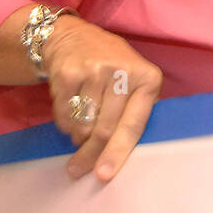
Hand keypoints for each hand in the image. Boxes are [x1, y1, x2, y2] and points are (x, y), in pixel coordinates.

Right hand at [40, 16, 162, 182]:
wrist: (72, 36)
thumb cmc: (111, 67)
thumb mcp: (134, 82)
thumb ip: (134, 113)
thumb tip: (117, 159)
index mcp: (148, 79)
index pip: (133, 125)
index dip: (117, 153)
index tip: (104, 175)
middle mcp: (123, 72)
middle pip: (104, 130)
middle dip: (90, 155)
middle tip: (78, 170)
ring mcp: (94, 71)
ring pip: (83, 126)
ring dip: (78, 137)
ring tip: (80, 129)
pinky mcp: (68, 73)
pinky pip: (64, 116)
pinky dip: (65, 123)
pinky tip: (69, 112)